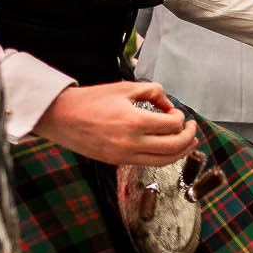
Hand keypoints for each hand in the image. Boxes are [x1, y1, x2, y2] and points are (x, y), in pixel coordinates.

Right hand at [34, 80, 196, 165]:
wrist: (60, 117)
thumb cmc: (89, 100)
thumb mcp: (124, 88)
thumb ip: (152, 91)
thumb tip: (167, 102)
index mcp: (134, 122)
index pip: (172, 125)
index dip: (180, 117)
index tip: (173, 110)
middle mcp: (131, 143)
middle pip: (174, 147)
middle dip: (189, 137)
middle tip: (192, 127)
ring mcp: (124, 156)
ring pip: (164, 161)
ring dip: (181, 152)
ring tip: (190, 142)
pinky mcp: (117, 162)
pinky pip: (149, 164)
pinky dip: (164, 157)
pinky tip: (169, 149)